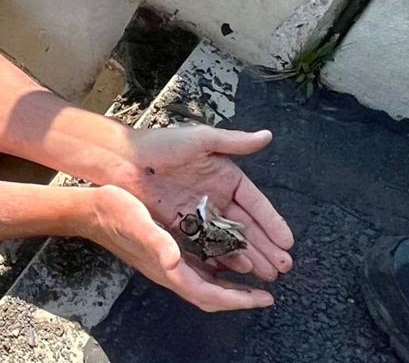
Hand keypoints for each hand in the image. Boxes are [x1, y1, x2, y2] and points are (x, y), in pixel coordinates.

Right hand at [85, 184, 274, 311]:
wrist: (91, 210)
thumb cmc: (113, 212)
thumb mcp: (137, 221)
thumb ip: (157, 242)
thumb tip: (175, 261)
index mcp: (166, 266)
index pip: (208, 294)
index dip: (237, 299)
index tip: (262, 298)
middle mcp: (168, 269)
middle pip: (209, 296)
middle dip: (238, 298)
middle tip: (264, 294)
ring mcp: (165, 263)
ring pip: (204, 284)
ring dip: (229, 287)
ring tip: (252, 282)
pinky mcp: (163, 253)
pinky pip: (195, 270)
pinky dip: (214, 271)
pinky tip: (224, 260)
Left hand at [114, 126, 293, 281]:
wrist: (121, 159)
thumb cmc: (159, 144)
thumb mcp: (200, 139)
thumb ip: (234, 142)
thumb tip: (266, 136)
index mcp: (225, 176)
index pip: (255, 204)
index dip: (272, 223)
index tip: (288, 242)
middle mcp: (215, 196)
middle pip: (246, 226)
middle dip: (266, 247)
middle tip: (283, 267)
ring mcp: (199, 212)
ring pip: (229, 239)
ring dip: (248, 255)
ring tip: (266, 274)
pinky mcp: (181, 224)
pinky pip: (205, 244)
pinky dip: (221, 256)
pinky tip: (235, 270)